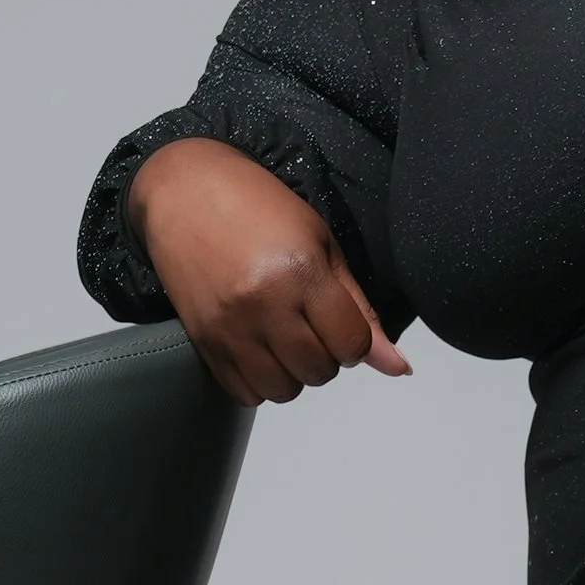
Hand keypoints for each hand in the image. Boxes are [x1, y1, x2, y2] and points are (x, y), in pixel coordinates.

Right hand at [126, 139, 410, 403]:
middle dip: (326, 355)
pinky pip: (245, 394)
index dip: (355, 340)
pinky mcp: (203, 342)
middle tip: (311, 323)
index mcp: (300, 273)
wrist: (185, 190)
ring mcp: (229, 328)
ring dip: (293, 372)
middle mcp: (263, 305)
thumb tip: (399, 367)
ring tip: (283, 336)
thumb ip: (360, 309)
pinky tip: (258, 347)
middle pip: (319, 372)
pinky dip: (260, 381)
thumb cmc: (258, 207)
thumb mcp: (322, 244)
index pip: (351, 345)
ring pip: (283, 390)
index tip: (340, 321)